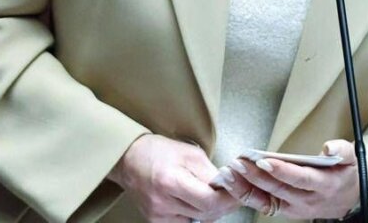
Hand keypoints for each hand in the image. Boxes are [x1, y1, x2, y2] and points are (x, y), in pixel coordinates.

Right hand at [109, 134, 238, 221]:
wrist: (129, 159)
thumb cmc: (158, 151)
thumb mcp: (189, 153)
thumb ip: (210, 172)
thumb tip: (229, 186)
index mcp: (170, 181)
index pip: (209, 201)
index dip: (228, 198)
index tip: (238, 191)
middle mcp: (162, 202)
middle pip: (206, 213)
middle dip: (224, 204)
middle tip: (230, 193)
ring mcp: (158, 215)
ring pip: (198, 221)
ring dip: (211, 210)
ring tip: (211, 193)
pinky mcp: (156, 222)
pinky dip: (196, 214)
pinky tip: (195, 202)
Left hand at [211, 140, 358, 218]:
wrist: (347, 199)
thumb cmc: (344, 174)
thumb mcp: (351, 159)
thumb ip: (342, 150)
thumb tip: (329, 147)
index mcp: (324, 186)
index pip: (301, 179)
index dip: (282, 171)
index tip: (265, 161)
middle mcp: (307, 201)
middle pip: (278, 190)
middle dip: (256, 177)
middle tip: (238, 163)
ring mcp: (294, 208)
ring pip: (266, 200)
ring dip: (245, 188)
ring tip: (229, 173)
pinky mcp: (283, 209)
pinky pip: (262, 204)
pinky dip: (245, 194)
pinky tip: (232, 181)